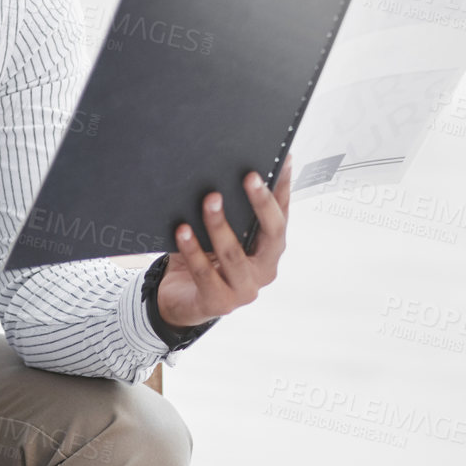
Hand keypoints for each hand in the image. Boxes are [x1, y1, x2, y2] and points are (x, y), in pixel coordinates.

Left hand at [155, 159, 291, 328]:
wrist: (181, 300)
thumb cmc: (206, 260)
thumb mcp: (224, 233)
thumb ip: (235, 212)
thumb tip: (232, 170)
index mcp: (270, 251)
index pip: (282, 215)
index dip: (284, 189)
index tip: (284, 161)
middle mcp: (265, 271)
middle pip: (271, 234)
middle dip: (260, 203)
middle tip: (248, 177)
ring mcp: (244, 290)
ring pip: (234, 253)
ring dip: (220, 224)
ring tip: (210, 199)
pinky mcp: (219, 303)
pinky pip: (204, 273)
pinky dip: (193, 250)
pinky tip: (182, 231)